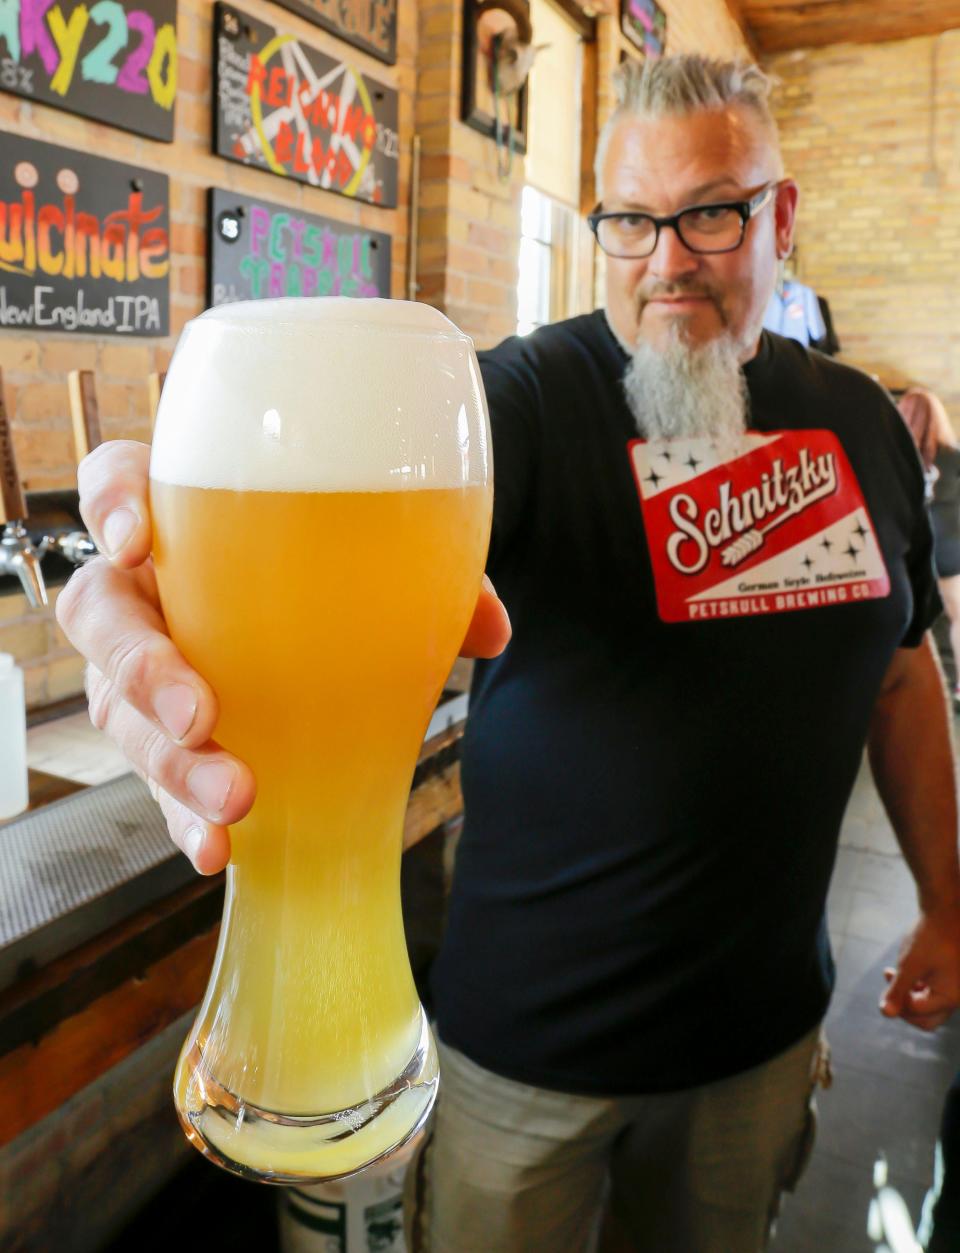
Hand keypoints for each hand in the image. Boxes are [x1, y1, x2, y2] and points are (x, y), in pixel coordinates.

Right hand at [57, 440, 510, 875]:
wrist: (319, 634)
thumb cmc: (327, 575)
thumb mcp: (378, 565)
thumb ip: (430, 579)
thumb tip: (493, 629)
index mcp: (184, 520)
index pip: (115, 481)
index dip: (108, 504)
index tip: (136, 541)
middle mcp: (145, 591)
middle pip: (100, 613)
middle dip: (140, 668)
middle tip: (199, 716)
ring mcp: (141, 669)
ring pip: (117, 708)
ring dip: (169, 761)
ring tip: (235, 798)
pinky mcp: (161, 737)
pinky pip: (153, 779)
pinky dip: (182, 815)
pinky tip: (218, 847)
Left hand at [879, 905, 959, 1030]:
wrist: (947, 908)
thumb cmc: (929, 936)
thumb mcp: (909, 965)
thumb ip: (897, 991)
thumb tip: (885, 1014)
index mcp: (951, 997)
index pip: (919, 1014)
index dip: (898, 1003)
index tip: (888, 981)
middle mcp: (958, 995)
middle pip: (928, 1016)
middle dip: (905, 1005)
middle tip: (890, 991)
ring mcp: (957, 985)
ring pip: (930, 1001)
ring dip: (909, 992)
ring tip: (890, 974)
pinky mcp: (954, 973)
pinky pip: (935, 988)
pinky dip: (918, 982)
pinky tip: (904, 967)